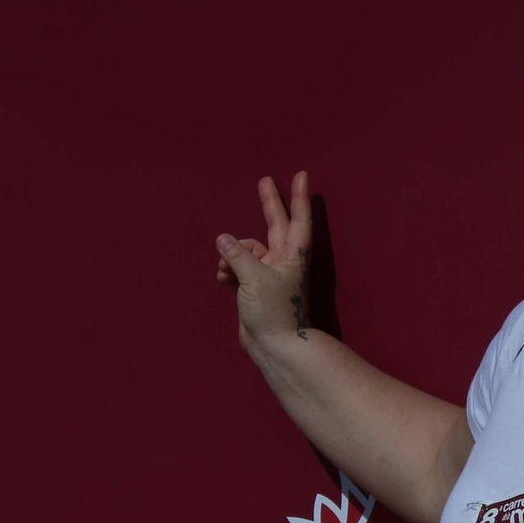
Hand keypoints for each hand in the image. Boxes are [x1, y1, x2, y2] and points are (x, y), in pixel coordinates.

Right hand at [215, 171, 312, 348]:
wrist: (275, 346)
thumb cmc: (274, 312)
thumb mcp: (253, 278)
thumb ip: (237, 255)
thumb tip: (224, 240)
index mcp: (292, 256)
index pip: (297, 219)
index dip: (298, 197)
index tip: (302, 175)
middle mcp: (283, 262)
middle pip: (275, 225)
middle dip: (269, 204)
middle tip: (265, 181)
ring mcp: (270, 275)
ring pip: (248, 250)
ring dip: (233, 253)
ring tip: (224, 268)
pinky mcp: (256, 289)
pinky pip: (239, 269)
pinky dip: (228, 270)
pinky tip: (221, 277)